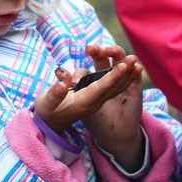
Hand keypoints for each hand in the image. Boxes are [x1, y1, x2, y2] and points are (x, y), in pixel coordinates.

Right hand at [33, 45, 144, 168]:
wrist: (51, 123)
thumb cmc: (47, 111)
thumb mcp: (46, 104)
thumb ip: (54, 95)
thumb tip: (62, 85)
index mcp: (83, 102)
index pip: (100, 88)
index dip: (111, 77)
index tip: (122, 67)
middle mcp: (93, 102)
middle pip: (111, 86)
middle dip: (123, 73)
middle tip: (133, 58)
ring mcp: (96, 100)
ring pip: (115, 87)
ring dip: (126, 75)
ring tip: (135, 60)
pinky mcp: (96, 97)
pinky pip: (113, 88)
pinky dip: (123, 78)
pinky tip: (130, 68)